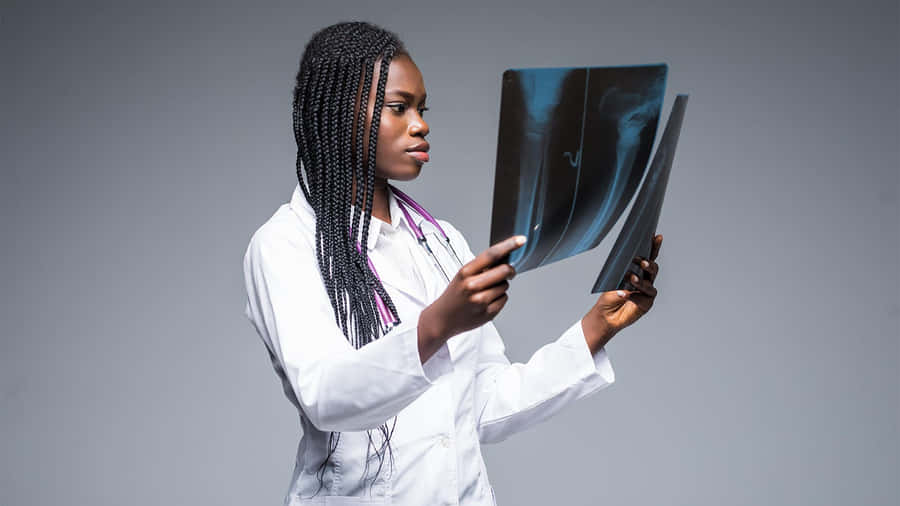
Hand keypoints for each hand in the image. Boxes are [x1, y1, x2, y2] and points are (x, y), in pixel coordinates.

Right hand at [418, 235, 524, 359]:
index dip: (509, 245)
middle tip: (508, 272)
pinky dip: (500, 298)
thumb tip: (505, 257)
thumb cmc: (455, 294)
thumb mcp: (462, 276)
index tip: (521, 240)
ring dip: (501, 286)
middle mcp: (472, 286)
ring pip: (505, 286)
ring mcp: (480, 301)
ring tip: (487, 291)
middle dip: (510, 270)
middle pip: (504, 271)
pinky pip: (504, 299)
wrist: (443, 318)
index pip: (491, 254)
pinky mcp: (488, 314)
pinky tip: (487, 301)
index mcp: (465, 272)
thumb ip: (481, 267)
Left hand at [582, 234, 662, 353]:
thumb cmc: (609, 296)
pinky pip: (642, 298)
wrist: (605, 315)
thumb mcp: (613, 281)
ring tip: (630, 278)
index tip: (656, 236)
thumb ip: (622, 274)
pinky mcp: (645, 305)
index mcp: (639, 271)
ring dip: (640, 281)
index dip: (654, 247)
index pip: (649, 257)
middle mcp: (646, 281)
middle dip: (648, 264)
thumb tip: (628, 269)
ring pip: (649, 284)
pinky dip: (632, 295)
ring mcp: (647, 293)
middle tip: (641, 262)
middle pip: (653, 269)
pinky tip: (623, 294)